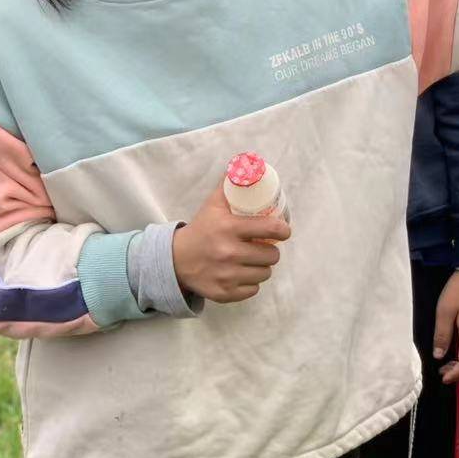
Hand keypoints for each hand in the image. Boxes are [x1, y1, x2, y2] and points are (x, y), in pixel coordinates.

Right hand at [171, 182, 290, 302]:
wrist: (175, 260)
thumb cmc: (201, 229)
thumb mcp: (213, 205)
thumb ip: (230, 185)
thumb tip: (247, 164)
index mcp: (229, 228)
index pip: (270, 229)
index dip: (283, 230)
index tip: (284, 231)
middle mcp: (228, 252)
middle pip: (271, 255)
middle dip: (271, 250)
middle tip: (265, 246)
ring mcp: (227, 275)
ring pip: (265, 274)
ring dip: (263, 267)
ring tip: (255, 260)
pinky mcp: (224, 293)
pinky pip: (253, 290)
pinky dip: (251, 283)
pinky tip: (243, 274)